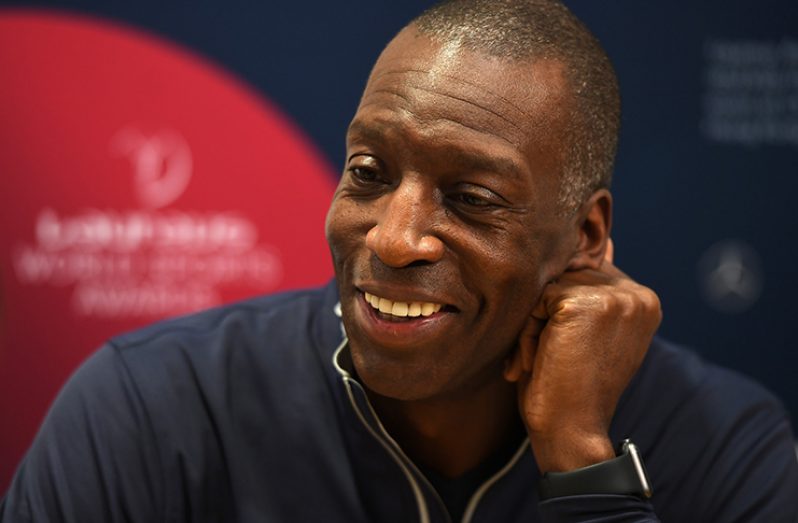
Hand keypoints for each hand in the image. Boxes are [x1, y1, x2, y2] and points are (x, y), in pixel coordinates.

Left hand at [504, 240, 661, 471]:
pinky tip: (538, 361)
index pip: (587, 275)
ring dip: (534, 324)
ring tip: (543, 361)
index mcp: (644, 300)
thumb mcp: (586, 334)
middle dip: (546, 316)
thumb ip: (591, 290)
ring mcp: (614, 296)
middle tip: (549, 360)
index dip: (563, 310)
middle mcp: (637, 294)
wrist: (572, 432)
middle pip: (566, 276)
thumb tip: (599, 242)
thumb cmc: (572, 387)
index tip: (565, 350)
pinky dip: (527, 331)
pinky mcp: (584, 303)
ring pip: (549, 286)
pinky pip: (536, 299)